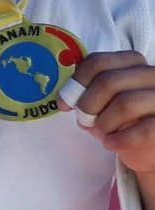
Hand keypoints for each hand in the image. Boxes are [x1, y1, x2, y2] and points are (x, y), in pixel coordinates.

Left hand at [57, 51, 154, 175]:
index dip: (76, 82)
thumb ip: (89, 93)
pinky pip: (144, 130)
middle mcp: (152, 75)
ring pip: (125, 103)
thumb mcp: (106, 101)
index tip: (64, 102)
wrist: (152, 147)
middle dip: (88, 104)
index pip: (98, 62)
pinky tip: (110, 144)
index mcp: (133, 64)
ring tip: (101, 133)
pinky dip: (120, 139)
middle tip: (83, 119)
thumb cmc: (126, 120)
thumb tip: (67, 98)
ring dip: (104, 122)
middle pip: (109, 81)